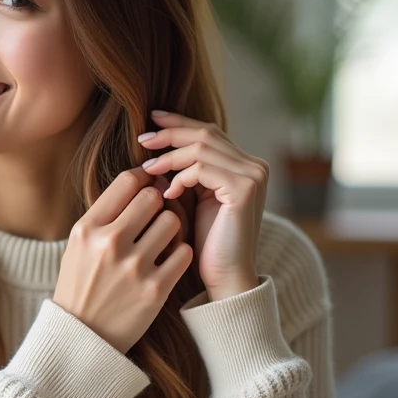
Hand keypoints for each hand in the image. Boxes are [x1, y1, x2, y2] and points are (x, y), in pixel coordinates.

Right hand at [53, 167, 193, 353]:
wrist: (83, 336)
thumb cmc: (81, 284)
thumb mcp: (78, 245)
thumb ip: (104, 215)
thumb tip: (139, 183)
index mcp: (87, 229)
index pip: (126, 182)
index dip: (143, 178)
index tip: (147, 184)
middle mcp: (109, 244)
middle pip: (152, 197)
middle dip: (158, 200)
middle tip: (157, 211)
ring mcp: (133, 267)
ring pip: (172, 222)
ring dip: (171, 226)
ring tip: (162, 237)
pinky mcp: (155, 289)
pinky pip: (183, 253)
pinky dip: (180, 253)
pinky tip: (169, 259)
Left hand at [138, 110, 266, 300]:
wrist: (226, 276)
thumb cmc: (207, 242)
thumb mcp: (195, 197)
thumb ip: (187, 171)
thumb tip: (157, 144)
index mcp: (245, 165)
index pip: (209, 132)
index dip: (180, 123)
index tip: (151, 120)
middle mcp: (255, 166)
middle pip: (205, 133)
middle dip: (170, 134)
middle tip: (142, 139)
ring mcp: (254, 176)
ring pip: (201, 148)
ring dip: (169, 157)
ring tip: (148, 169)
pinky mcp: (245, 189)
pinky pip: (203, 169)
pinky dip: (180, 177)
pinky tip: (168, 193)